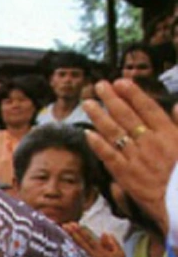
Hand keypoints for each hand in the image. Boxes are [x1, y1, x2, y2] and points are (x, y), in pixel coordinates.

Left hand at [63, 223, 127, 256]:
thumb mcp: (120, 253)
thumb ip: (112, 243)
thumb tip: (105, 233)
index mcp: (100, 252)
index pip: (89, 240)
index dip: (81, 232)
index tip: (75, 224)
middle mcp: (92, 256)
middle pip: (80, 243)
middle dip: (73, 233)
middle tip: (65, 225)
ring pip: (76, 249)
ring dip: (70, 239)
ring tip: (63, 232)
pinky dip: (70, 250)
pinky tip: (63, 245)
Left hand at [83, 78, 177, 231]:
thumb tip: (177, 106)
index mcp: (169, 134)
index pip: (148, 108)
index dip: (133, 94)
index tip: (121, 81)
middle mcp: (151, 143)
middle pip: (127, 116)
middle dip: (111, 99)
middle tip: (99, 86)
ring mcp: (137, 158)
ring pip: (114, 132)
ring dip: (99, 116)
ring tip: (87, 103)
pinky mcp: (126, 175)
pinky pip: (109, 156)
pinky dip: (98, 144)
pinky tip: (87, 133)